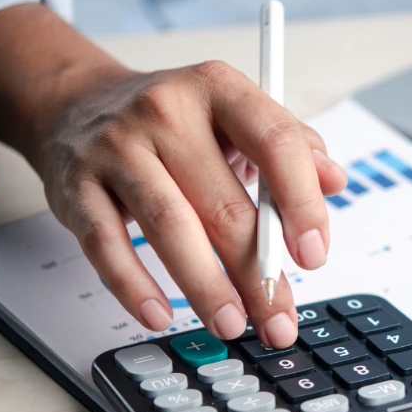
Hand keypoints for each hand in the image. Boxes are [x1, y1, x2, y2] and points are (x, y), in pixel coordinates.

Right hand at [29, 61, 347, 347]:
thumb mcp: (234, 116)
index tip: (314, 254)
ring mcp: (116, 149)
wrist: (77, 104)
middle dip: (258, 272)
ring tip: (231, 322)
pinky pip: (107, 246)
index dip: (302, 203)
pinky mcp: (76, 187)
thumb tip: (335, 181)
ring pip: (170, 227)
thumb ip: (291, 145)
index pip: (275, 143)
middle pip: (224, 203)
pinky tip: (160, 315)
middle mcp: (165, 112)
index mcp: (217, 88)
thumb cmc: (171, 121)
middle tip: (278, 318)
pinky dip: (134, 287)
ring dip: (206, 286)